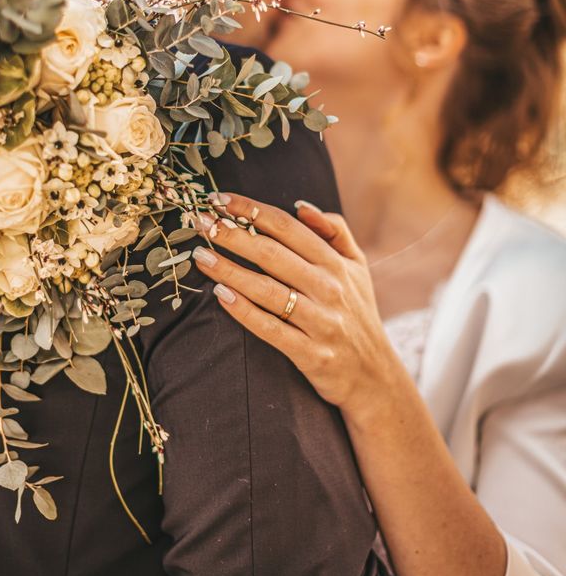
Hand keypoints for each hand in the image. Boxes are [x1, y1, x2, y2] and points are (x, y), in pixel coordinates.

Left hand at [193, 193, 401, 422]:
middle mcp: (329, 288)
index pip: (286, 227)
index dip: (251, 209)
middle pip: (272, 254)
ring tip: (200, 256)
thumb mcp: (357, 268)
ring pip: (267, 290)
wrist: (375, 377)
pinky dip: (244, 311)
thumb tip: (300, 206)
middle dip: (232, 234)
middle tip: (200, 221)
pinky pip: (271, 329)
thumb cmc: (357, 313)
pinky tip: (220, 295)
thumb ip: (334, 232)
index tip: (220, 199)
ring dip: (230, 270)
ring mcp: (321, 321)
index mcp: (335, 263)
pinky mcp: (312, 354)